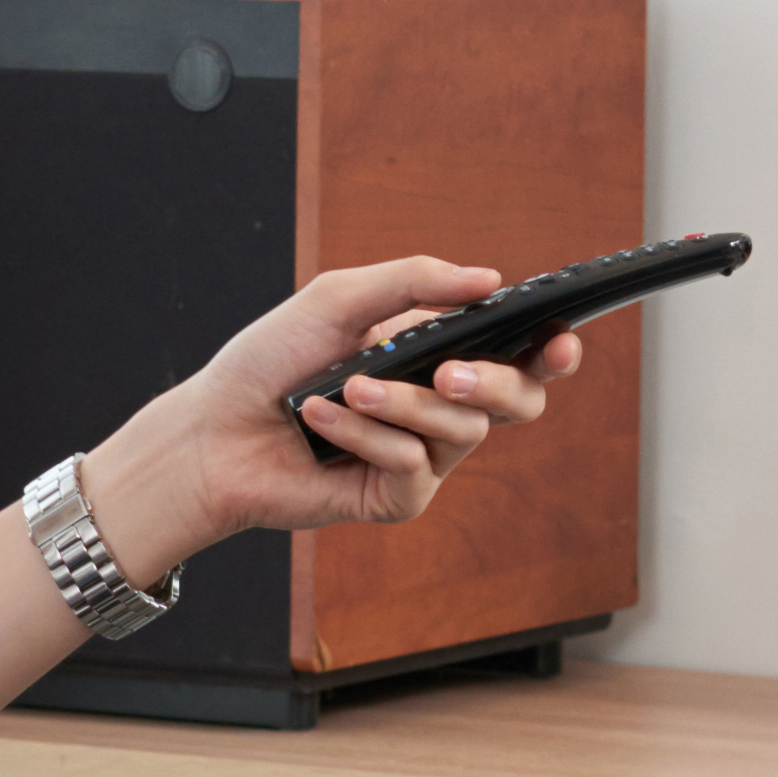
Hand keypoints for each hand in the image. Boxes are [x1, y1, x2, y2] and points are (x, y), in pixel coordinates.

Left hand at [59, 256, 580, 590]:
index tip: (563, 339)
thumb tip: (490, 279)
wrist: (214, 429)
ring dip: (404, 403)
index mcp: (438, 353)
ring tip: (346, 387)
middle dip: (496, 382)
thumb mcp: (339, 300)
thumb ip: (415, 282)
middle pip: (517, 401)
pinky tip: (322, 422)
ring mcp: (421, 456)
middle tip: (450, 368)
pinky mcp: (395, 498)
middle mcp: (439, 406)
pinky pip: (413, 467)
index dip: (553, 350)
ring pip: (462, 431)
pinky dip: (365, 436)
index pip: (518, 354)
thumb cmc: (272, 360)